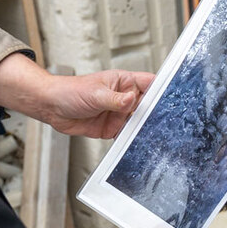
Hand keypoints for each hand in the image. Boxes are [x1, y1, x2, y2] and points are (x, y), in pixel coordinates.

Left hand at [0, 54, 153, 138]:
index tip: (175, 96)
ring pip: (140, 122)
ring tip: (157, 135)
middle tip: (168, 122)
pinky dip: (133, 140)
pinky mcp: (113, 129)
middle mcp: (125, 98)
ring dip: (146, 128)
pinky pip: (128, 136)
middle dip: (157, 113)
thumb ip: (115, 99)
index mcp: (124, 82)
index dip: (163, 89)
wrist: (51, 107)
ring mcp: (120, 114)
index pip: (149, 83)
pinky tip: (139, 145)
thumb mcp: (95, 94)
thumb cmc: (70, 91)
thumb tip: (131, 100)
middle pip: (148, 105)